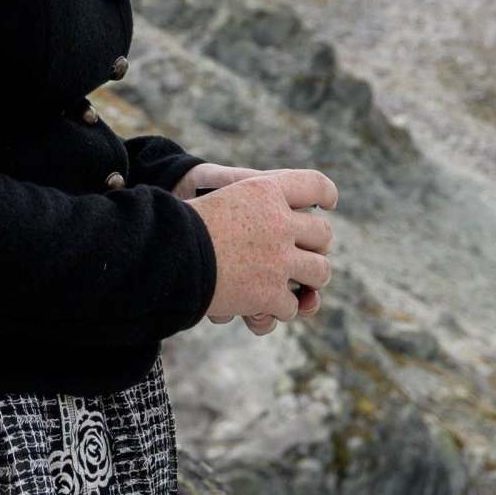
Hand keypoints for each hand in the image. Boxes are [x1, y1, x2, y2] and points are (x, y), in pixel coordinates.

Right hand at [180, 168, 335, 331]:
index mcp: (267, 190)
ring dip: (310, 283)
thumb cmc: (185, 224)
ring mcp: (280, 259)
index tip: (329, 203)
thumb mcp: (223, 195)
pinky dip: (277, 310)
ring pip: (320, 273)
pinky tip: (262, 308)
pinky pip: (290, 305)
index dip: (325, 194)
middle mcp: (281, 221)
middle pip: (323, 233)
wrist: (166, 253)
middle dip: (317, 246)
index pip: (314, 184)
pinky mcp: (270, 292)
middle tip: (307, 255)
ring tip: (299, 288)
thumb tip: (292, 220)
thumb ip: (256, 203)